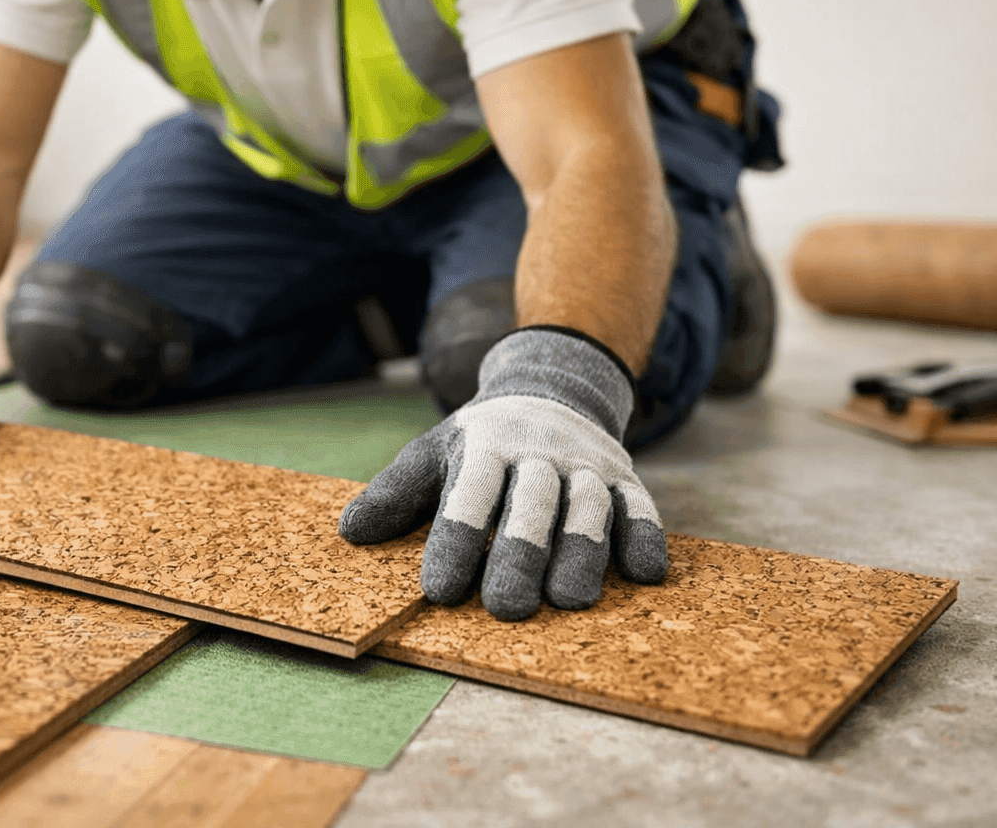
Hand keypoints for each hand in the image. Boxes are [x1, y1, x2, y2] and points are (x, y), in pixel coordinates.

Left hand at [338, 328, 667, 619]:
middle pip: (531, 503)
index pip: (468, 493)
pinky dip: (645, 536)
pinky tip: (642, 573)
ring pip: (588, 507)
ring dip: (582, 552)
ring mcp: (586, 465)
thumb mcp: (433, 452)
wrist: (550, 388)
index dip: (454, 540)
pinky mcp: (625, 478)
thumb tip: (350, 532)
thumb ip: (396, 492)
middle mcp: (538, 452)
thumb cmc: (479, 442)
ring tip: (568, 601)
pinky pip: (640, 506)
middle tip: (507, 608)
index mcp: (484, 446)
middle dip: (520, 554)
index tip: (440, 590)